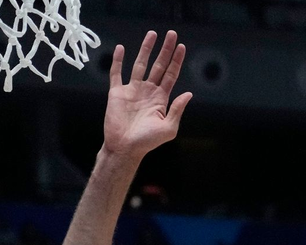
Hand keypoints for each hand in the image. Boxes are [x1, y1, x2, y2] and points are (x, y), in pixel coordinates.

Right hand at [102, 30, 192, 160]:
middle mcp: (147, 91)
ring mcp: (132, 90)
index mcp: (160, 98)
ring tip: (152, 34)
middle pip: (158, 65)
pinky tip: (120, 49)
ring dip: (145, 49)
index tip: (181, 46)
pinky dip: (117, 61)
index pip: (170, 74)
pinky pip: (116, 74)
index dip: (176, 60)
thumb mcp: (169, 128)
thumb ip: (178, 109)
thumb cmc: (147, 142)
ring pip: (140, 64)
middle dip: (165, 50)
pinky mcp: (117, 93)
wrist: (125, 148)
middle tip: (171, 33)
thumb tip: (189, 93)